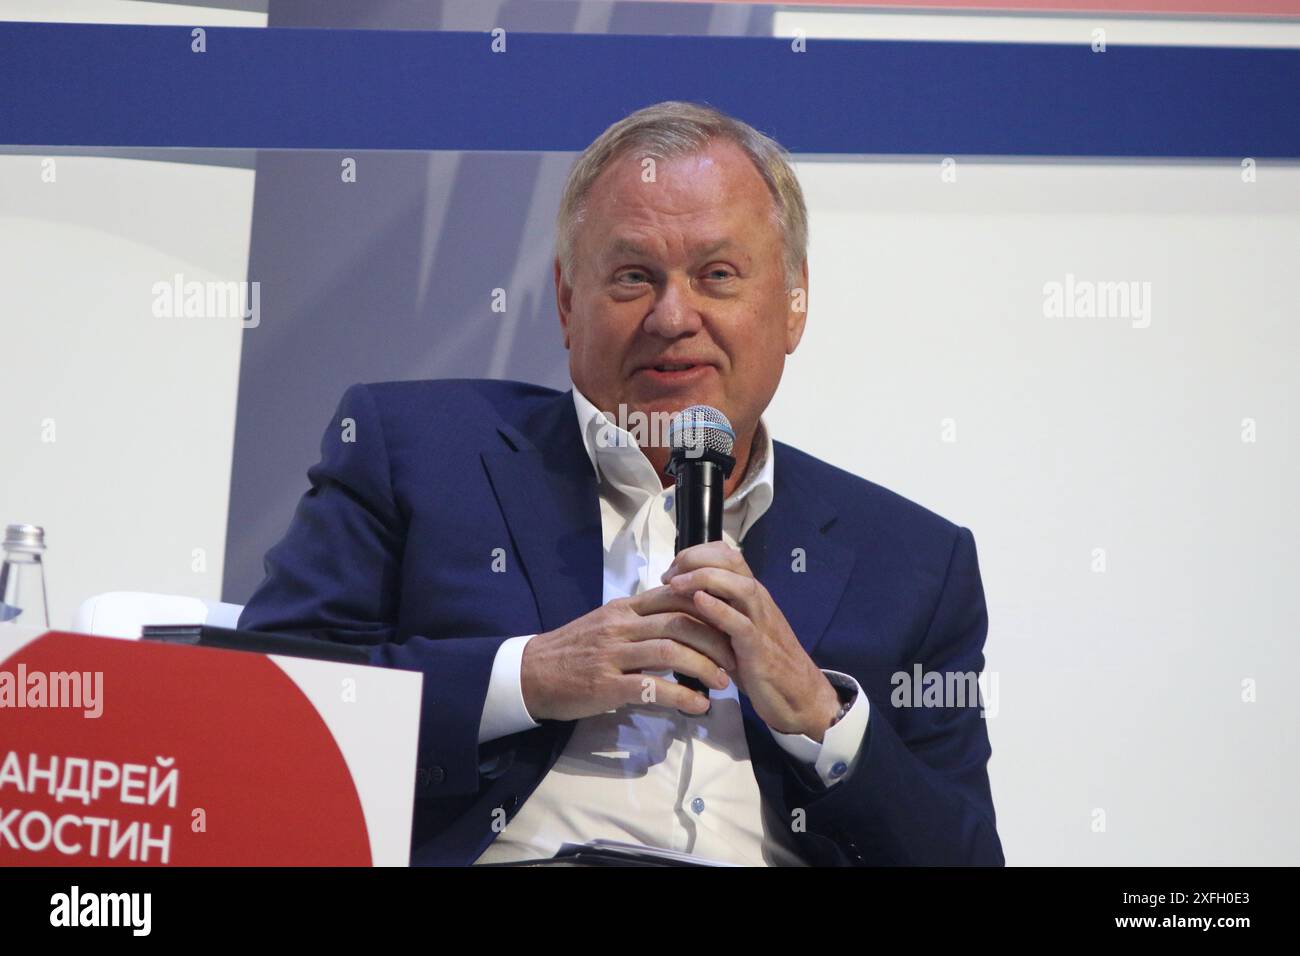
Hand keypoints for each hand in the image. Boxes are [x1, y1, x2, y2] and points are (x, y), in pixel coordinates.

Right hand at [521, 587, 738, 721]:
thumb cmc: (573, 650)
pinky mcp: (606, 685)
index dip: (708, 607)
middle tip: (736, 658)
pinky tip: (698, 706)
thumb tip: (681, 621)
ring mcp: (613, 655)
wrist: (531, 673)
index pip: (675, 596)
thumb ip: (641, 619)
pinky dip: (681, 697)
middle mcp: (621, 625)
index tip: (730, 623)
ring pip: (670, 651)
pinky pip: (651, 688)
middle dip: (715, 639)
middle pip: (680, 622)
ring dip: (703, 667)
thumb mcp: (607, 623)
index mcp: (624, 608)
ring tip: (723, 683)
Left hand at [661, 541, 840, 740]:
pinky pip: (742, 624)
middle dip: (696, 559)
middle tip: (669, 576)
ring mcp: (760, 623)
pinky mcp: (759, 649)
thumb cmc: (760, 662)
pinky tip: (699, 602)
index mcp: (751, 595)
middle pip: (731, 561)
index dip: (696, 554)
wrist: (798, 694)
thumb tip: (682, 599)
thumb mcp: (736, 630)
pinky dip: (720, 610)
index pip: (727, 555)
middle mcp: (757, 601)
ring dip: (705, 578)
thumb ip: (717, 612)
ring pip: (739, 586)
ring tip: (677, 584)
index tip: (672, 569)